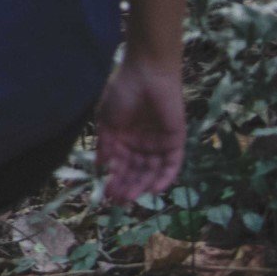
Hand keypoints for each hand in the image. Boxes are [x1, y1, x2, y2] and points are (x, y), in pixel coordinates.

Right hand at [96, 53, 185, 204]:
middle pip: (135, 171)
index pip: (120, 165)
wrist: (146, 74)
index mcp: (124, 138)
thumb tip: (101, 166)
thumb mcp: (107, 121)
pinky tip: (154, 189)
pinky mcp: (176, 140)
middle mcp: (141, 143)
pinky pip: (171, 164)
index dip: (114, 179)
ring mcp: (159, 143)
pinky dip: (164, 177)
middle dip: (127, 186)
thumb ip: (106, 144)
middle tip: (118, 201)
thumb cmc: (122, 92)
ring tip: (130, 197)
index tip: (106, 194)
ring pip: (151, 171)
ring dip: (142, 185)